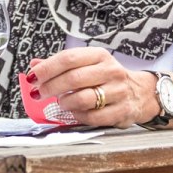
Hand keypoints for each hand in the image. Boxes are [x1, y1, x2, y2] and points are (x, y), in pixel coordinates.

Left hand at [25, 47, 154, 128]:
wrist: (140, 92)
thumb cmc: (106, 78)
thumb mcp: (87, 65)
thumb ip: (61, 66)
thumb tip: (34, 66)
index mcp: (99, 56)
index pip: (68, 58)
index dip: (47, 69)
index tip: (32, 78)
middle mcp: (110, 71)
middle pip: (73, 78)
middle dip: (50, 87)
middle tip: (38, 94)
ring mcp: (118, 91)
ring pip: (83, 98)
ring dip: (65, 103)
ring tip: (61, 103)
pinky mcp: (122, 111)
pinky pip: (93, 116)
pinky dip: (78, 116)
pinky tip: (75, 112)